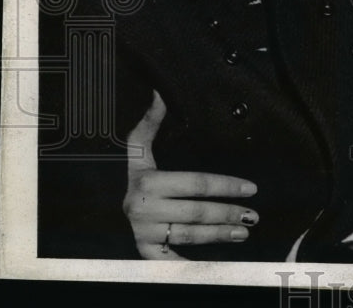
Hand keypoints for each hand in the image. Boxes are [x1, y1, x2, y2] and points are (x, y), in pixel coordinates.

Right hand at [124, 90, 259, 259]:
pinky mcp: (144, 251)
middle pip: (196, 212)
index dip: (226, 186)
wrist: (99, 207)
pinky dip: (194, 259)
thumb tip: (160, 94)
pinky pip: (171, 258)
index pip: (197, 184)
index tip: (251, 188)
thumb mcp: (137, 148)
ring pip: (189, 235)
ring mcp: (143, 232)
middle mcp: (144, 209)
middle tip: (253, 215)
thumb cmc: (132, 174)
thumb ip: (151, 123)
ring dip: (219, 235)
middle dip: (228, 213)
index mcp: (147, 181)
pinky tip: (217, 258)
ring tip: (243, 232)